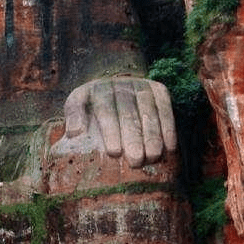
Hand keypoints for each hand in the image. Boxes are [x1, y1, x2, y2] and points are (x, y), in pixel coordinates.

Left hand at [51, 76, 176, 167]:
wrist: (114, 83)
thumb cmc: (92, 103)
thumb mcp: (78, 103)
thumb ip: (73, 115)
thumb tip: (74, 132)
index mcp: (99, 88)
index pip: (106, 110)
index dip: (111, 131)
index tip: (114, 152)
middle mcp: (122, 84)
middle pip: (129, 113)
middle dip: (133, 137)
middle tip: (135, 160)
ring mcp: (142, 85)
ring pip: (149, 111)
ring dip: (153, 135)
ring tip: (153, 157)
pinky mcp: (159, 89)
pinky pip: (166, 108)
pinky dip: (169, 127)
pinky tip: (170, 147)